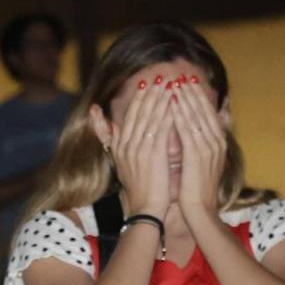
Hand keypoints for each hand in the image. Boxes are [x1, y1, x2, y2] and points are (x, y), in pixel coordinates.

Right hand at [106, 78, 173, 216]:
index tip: (148, 84)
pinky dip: (168, 114)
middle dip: (151, 93)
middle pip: (139, 112)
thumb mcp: (122, 163)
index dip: (139, 99)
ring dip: (161, 99)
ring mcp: (139, 148)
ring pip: (150, 117)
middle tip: (161, 77)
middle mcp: (127, 144)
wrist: (145, 207)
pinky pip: (161, 129)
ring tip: (171, 85)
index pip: (130, 116)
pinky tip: (176, 104)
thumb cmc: (139, 188)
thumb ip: (115, 141)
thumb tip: (109, 124)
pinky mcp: (153, 154)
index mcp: (120, 146)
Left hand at [169, 78, 228, 222]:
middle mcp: (215, 142)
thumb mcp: (204, 162)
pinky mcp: (197, 156)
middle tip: (182, 76)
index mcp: (217, 143)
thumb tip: (203, 131)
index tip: (189, 82)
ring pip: (196, 117)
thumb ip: (203, 143)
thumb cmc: (197, 188)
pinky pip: (188, 131)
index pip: (208, 113)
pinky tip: (172, 105)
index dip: (199, 97)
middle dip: (192, 93)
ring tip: (177, 84)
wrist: (200, 209)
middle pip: (204, 111)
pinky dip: (181, 116)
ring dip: (186, 99)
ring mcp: (208, 148)